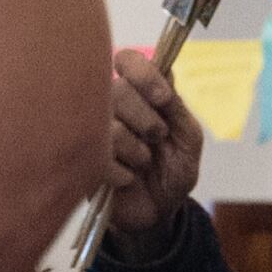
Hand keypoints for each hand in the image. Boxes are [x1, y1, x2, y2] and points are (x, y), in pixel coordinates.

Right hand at [103, 48, 207, 243]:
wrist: (161, 211)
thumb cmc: (174, 170)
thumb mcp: (188, 137)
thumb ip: (177, 106)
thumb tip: (165, 76)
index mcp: (138, 93)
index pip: (128, 60)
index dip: (143, 73)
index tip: (162, 97)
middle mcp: (112, 106)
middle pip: (116, 90)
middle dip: (145, 117)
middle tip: (157, 137)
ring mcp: (93, 132)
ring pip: (107, 125)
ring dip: (136, 149)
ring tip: (143, 162)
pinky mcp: (83, 161)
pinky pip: (98, 158)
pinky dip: (122, 173)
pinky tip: (128, 180)